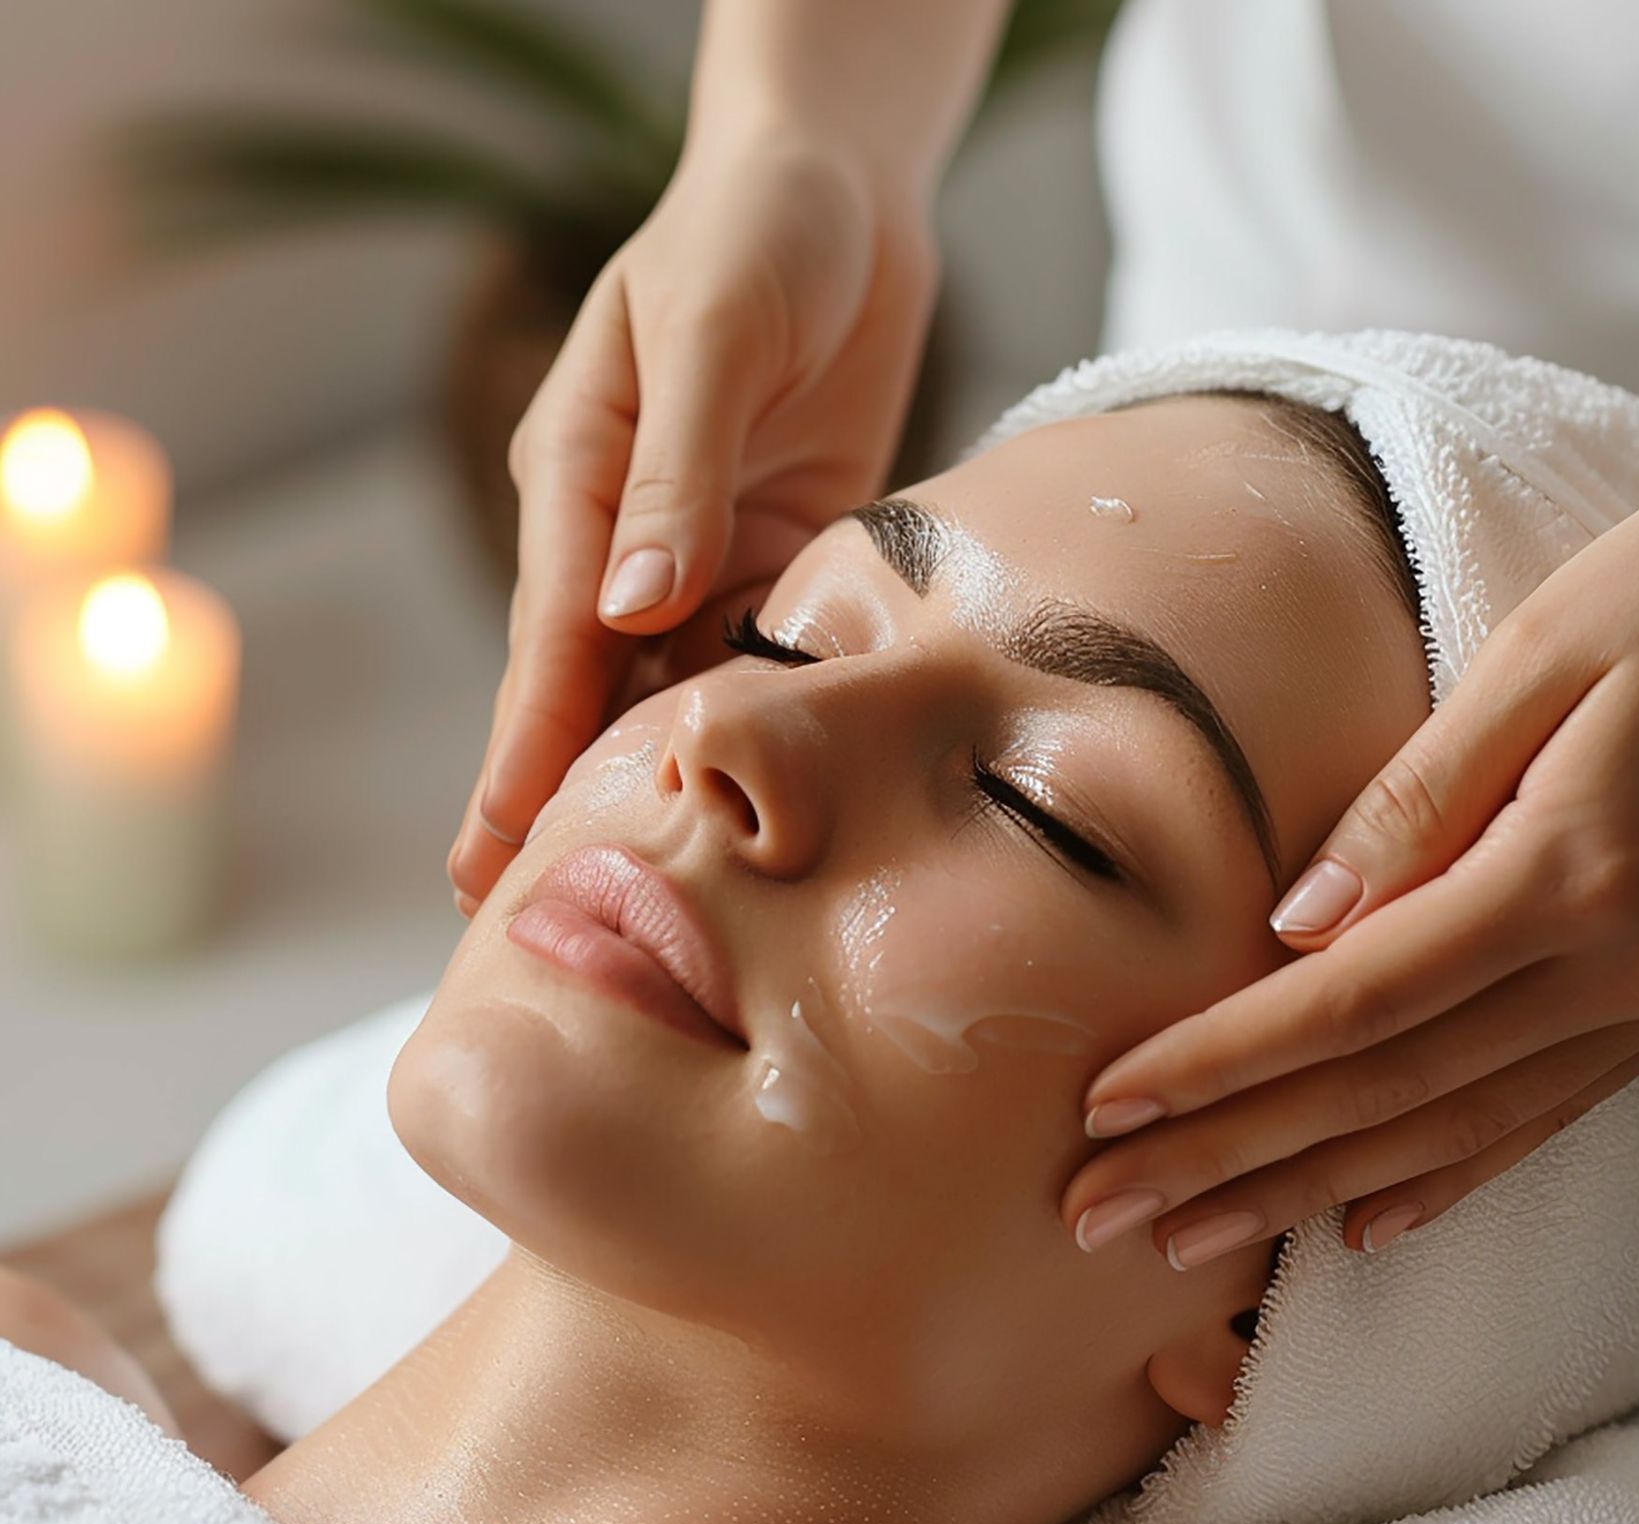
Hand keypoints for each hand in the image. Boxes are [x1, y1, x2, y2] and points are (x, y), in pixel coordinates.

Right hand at [447, 137, 937, 909]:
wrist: (843, 194)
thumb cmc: (757, 232)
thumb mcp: (709, 332)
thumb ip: (673, 472)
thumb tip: (632, 603)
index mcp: (580, 480)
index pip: (548, 640)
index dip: (525, 751)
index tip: (495, 851)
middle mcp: (630, 535)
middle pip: (590, 689)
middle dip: (562, 797)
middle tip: (537, 915)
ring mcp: (704, 553)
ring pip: (669, 690)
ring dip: (655, 785)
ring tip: (645, 894)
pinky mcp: (777, 557)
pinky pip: (758, 659)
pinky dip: (750, 731)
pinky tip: (750, 806)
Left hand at [1061, 424, 1638, 1269]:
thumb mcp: (1542, 648)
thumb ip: (1412, 801)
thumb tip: (1291, 927)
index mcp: (1573, 872)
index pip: (1351, 1006)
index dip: (1218, 1066)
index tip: (1105, 1111)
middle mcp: (1625, 969)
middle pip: (1383, 1094)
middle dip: (1228, 1160)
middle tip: (1100, 1217)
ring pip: (1453, 1131)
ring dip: (1309, 1192)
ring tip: (1190, 1245)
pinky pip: (1544, 1117)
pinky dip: (1444, 1179)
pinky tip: (1363, 1226)